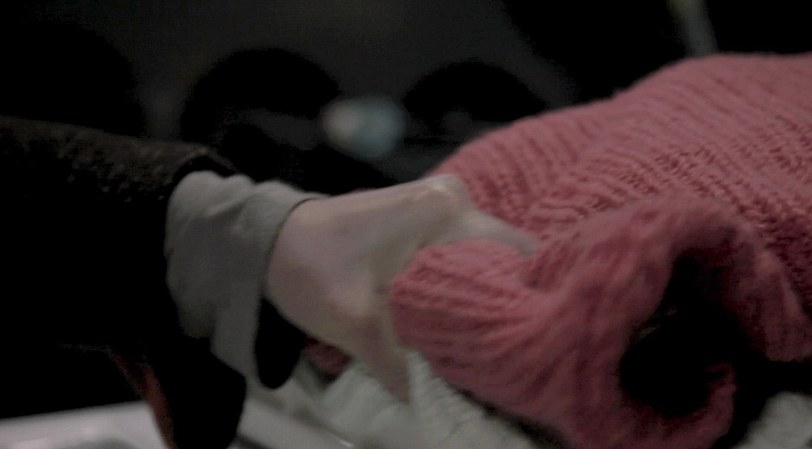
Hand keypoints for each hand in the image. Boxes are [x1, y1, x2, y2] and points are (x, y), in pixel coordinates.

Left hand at [264, 175, 536, 398]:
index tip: (525, 341)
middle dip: (506, 302)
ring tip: (486, 342)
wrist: (271, 242)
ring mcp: (443, 205)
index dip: (525, 298)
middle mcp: (455, 198)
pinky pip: (466, 256)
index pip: (516, 253)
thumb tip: (438, 404)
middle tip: (504, 350)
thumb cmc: (312, 269)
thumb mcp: (354, 323)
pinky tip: (462, 322)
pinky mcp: (430, 220)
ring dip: (485, 298)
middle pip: (507, 256)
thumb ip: (401, 365)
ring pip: (487, 258)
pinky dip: (466, 288)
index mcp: (444, 209)